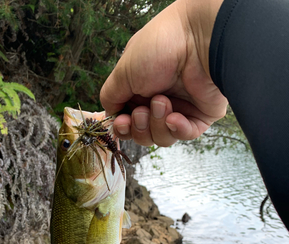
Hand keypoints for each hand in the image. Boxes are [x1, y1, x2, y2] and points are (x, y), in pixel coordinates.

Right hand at [100, 0, 226, 146]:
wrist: (197, 39)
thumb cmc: (159, 47)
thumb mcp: (123, 72)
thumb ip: (110, 97)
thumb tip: (110, 116)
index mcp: (140, 89)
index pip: (127, 122)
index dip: (123, 128)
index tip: (122, 122)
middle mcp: (159, 101)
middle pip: (143, 135)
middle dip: (140, 127)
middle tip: (142, 111)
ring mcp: (181, 109)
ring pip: (162, 138)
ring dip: (157, 124)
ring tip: (162, 102)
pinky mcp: (200, 116)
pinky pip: (185, 135)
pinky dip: (177, 129)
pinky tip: (175, 117)